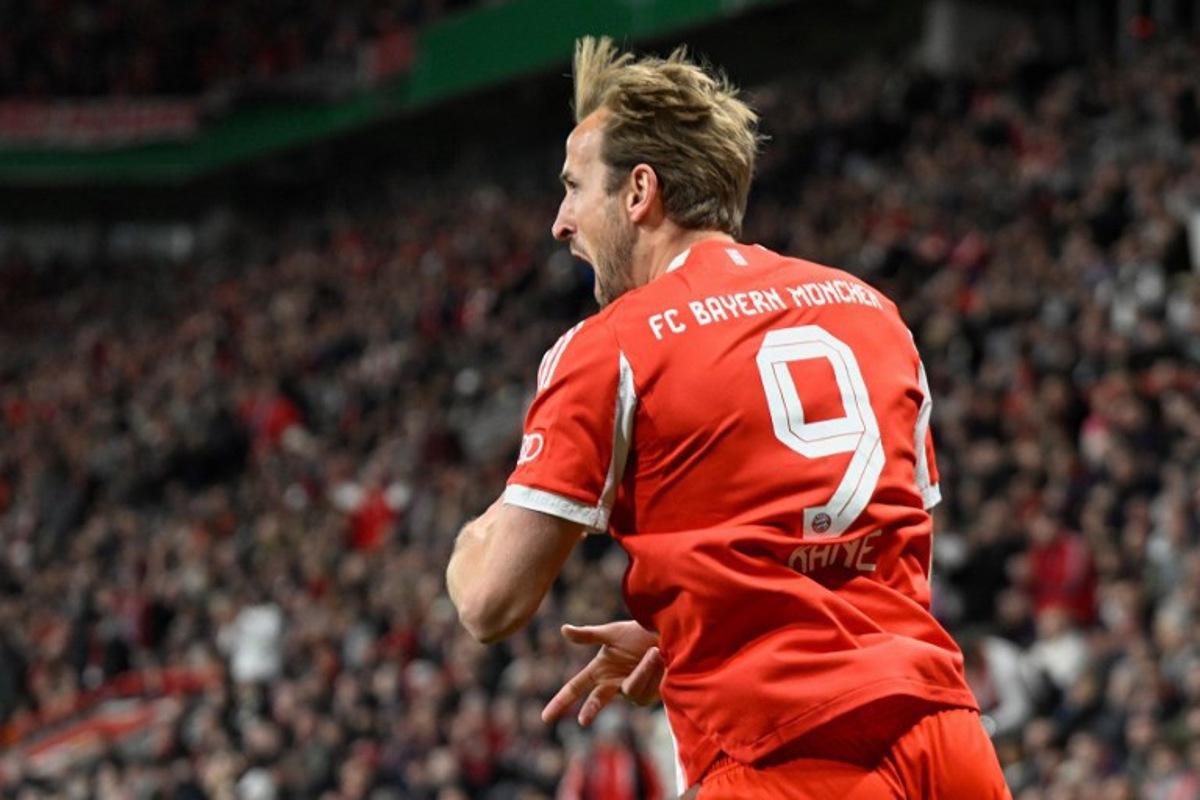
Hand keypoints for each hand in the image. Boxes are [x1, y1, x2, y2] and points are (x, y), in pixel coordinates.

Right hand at [541, 621, 663, 725]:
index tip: (545, 718)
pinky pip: (644, 689)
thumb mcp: (612, 633)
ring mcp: (629, 692)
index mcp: (599, 670)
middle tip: (582, 721)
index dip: (560, 702)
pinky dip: (652, 673)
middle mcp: (612, 684)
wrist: (668, 637)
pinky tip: (661, 662)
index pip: (575, 688)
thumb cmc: (638, 633)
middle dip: (590, 709)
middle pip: (596, 700)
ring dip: (642, 670)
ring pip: (630, 689)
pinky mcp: (647, 697)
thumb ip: (588, 635)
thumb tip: (563, 629)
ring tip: (655, 652)